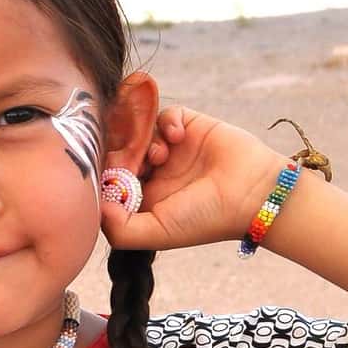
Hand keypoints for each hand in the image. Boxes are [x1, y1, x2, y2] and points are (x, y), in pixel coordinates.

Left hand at [101, 105, 287, 251]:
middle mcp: (153, 172)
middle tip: (131, 159)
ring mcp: (170, 149)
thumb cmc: (204, 219)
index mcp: (142, 197)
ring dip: (143, 139)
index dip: (104, 172)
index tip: (108, 172)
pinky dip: (166, 122)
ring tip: (160, 155)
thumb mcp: (156, 232)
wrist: (252, 195)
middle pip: (119, 150)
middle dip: (120, 152)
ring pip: (139, 131)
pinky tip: (178, 137)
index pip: (108, 178)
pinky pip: (165, 114)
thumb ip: (120, 228)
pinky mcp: (189, 126)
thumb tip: (95, 207)